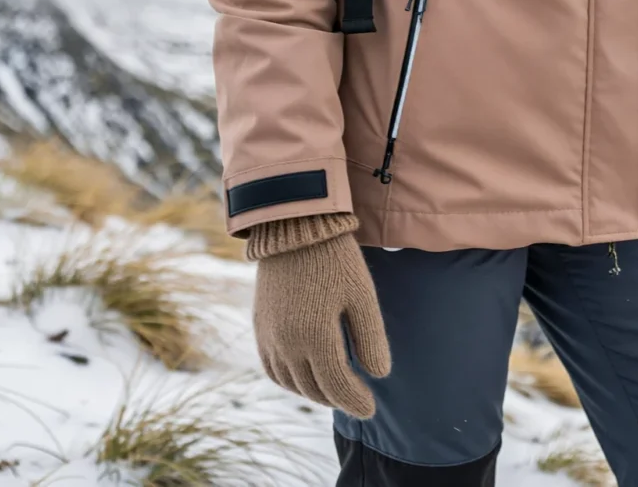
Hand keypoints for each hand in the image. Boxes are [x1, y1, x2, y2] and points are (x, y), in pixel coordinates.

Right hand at [253, 230, 390, 415]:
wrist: (294, 227)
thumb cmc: (335, 259)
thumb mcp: (362, 295)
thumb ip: (371, 339)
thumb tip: (378, 375)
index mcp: (316, 338)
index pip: (338, 387)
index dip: (356, 401)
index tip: (371, 408)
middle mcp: (288, 344)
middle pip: (314, 389)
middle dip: (338, 399)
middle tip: (357, 400)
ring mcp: (270, 336)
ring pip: (291, 383)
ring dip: (313, 392)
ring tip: (334, 389)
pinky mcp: (259, 326)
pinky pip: (272, 368)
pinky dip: (289, 380)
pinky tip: (304, 375)